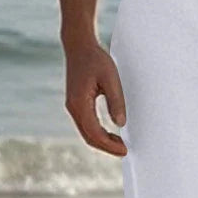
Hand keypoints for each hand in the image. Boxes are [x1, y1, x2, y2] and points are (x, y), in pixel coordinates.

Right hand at [63, 40, 127, 155]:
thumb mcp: (111, 79)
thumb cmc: (95, 59)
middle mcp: (73, 108)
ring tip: (120, 144)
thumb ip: (116, 101)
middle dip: (107, 147)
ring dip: (103, 141)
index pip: (95, 133)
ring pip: (87, 133)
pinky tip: (111, 133)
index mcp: (80, 103)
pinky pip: (86, 125)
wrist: (79, 46)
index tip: (124, 150)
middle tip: (124, 151)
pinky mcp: (76, 104)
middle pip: (89, 137)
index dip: (110, 145)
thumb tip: (120, 124)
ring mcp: (73, 107)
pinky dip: (98, 133)